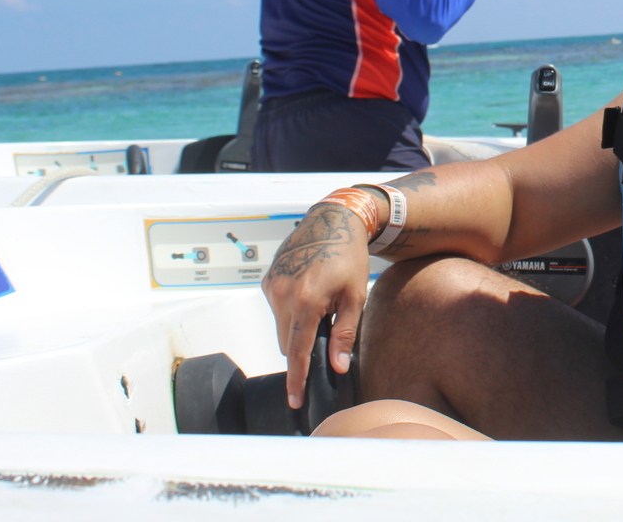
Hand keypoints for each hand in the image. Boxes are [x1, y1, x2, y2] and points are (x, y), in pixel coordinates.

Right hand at [261, 203, 370, 409]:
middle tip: (327, 328)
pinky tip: (308, 290)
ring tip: (321, 302)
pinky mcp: (267, 279)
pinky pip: (276, 308)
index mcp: (306, 302)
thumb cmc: (349, 258)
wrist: (332, 221)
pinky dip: (290, 309)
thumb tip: (337, 366)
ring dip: (297, 326)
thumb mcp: (355, 297)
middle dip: (303, 346)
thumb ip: (345, 333)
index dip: (297, 379)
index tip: (295, 401)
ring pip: (281, 326)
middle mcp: (282, 295)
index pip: (298, 352)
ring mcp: (271, 286)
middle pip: (287, 343)